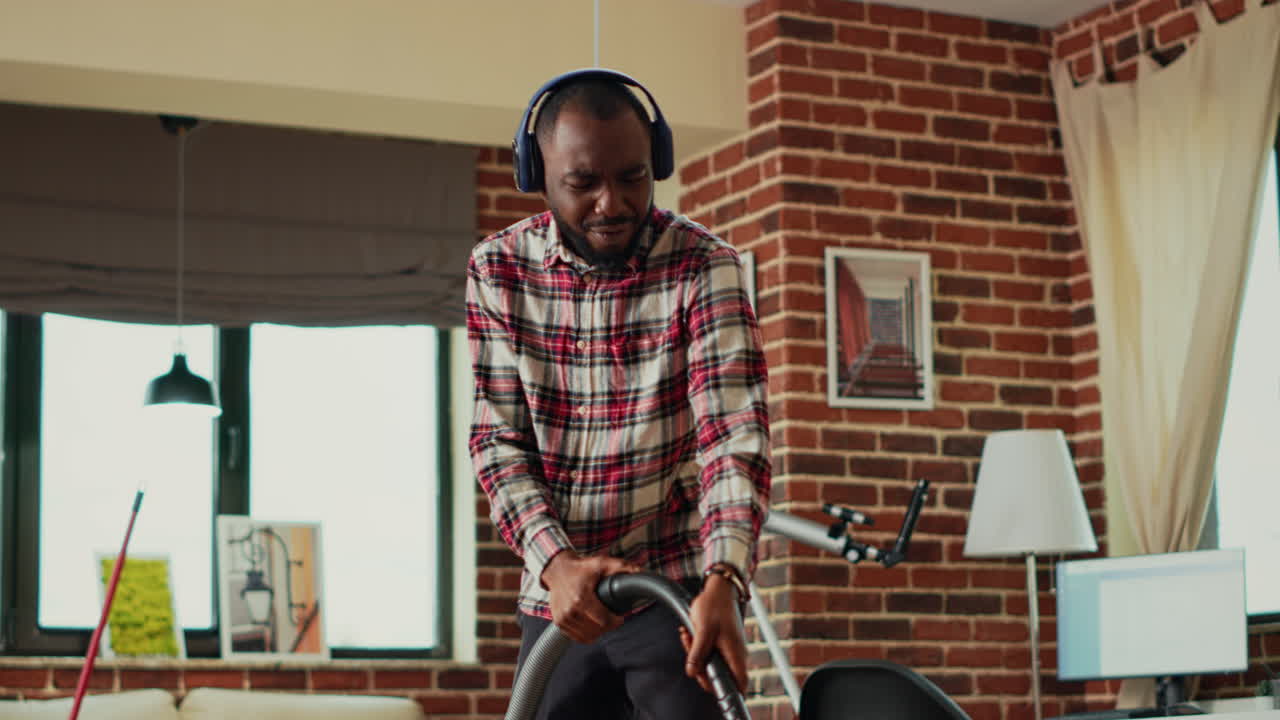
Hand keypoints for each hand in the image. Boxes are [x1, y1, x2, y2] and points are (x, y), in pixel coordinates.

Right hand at [540, 551, 639, 643]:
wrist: (558, 570)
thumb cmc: (581, 568)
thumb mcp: (602, 563)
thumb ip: (622, 567)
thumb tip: (639, 571)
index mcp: (581, 598)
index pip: (604, 622)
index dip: (616, 621)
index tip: (619, 616)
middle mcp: (570, 611)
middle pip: (597, 631)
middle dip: (608, 625)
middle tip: (611, 616)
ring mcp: (563, 618)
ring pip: (588, 636)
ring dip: (598, 631)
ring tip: (601, 619)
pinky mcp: (559, 623)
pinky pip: (578, 638)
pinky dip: (587, 634)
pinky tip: (591, 623)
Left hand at [679, 571, 748, 694]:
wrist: (719, 589)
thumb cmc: (715, 606)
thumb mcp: (703, 631)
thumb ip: (697, 654)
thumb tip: (691, 672)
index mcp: (736, 654)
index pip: (739, 684)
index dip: (724, 689)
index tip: (703, 679)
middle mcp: (736, 655)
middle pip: (719, 676)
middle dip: (699, 666)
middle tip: (689, 649)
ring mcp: (730, 650)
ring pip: (711, 663)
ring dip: (696, 654)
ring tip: (689, 636)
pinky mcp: (723, 644)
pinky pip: (709, 653)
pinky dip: (698, 647)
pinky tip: (691, 633)